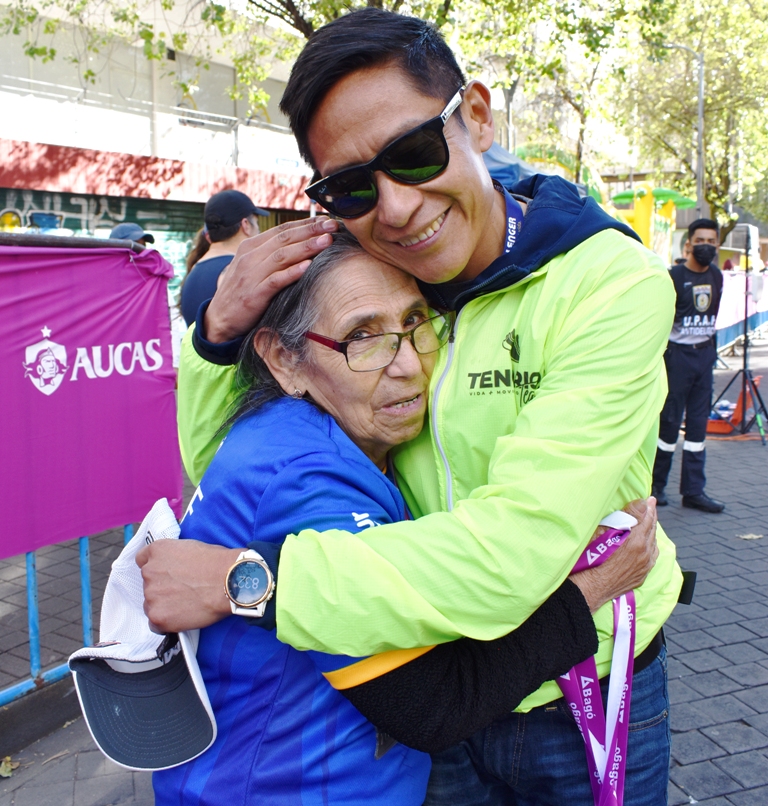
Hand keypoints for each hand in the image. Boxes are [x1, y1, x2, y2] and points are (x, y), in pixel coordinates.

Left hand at [136, 540, 240, 632]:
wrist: (229, 582)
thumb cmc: (219, 563)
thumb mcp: (192, 547)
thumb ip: (175, 557)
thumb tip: (176, 568)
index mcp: (157, 550)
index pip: (143, 560)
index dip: (156, 568)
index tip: (166, 574)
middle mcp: (149, 571)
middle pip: (148, 584)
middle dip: (162, 588)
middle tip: (183, 591)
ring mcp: (151, 595)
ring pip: (151, 604)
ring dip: (164, 605)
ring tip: (187, 605)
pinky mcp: (157, 616)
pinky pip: (156, 624)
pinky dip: (167, 622)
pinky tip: (183, 617)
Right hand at [204, 216, 338, 342]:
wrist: (219, 319)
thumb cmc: (242, 292)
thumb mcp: (252, 267)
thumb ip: (269, 253)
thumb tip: (295, 241)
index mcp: (250, 247)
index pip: (282, 230)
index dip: (305, 224)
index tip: (326, 220)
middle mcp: (250, 257)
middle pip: (284, 239)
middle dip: (311, 231)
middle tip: (332, 226)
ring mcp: (251, 275)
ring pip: (282, 256)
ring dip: (306, 247)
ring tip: (326, 242)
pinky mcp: (254, 294)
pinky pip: (275, 280)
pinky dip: (292, 273)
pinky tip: (307, 267)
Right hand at [570, 498, 658, 612]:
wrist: (589, 588)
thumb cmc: (590, 559)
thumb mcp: (602, 532)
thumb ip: (624, 517)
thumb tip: (641, 504)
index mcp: (636, 541)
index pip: (646, 518)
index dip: (647, 506)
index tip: (649, 499)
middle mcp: (644, 554)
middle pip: (651, 529)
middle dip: (650, 517)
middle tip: (649, 507)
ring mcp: (644, 566)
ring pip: (653, 544)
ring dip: (650, 532)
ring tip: (647, 523)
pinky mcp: (641, 576)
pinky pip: (651, 557)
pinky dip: (650, 546)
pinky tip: (646, 543)